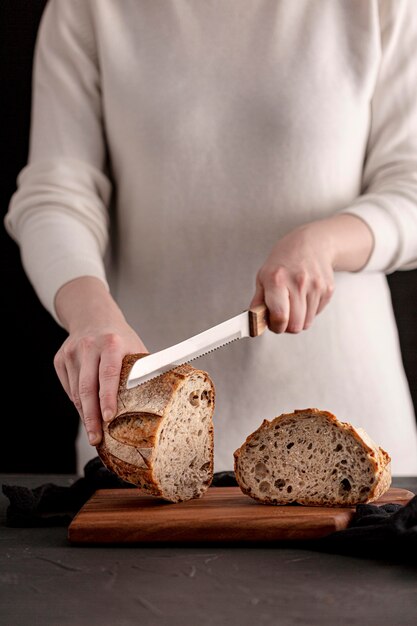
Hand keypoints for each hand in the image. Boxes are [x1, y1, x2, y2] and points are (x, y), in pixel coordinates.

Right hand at [53, 277, 147, 445]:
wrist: (92, 316)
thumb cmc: (119, 337)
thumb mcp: (134, 347)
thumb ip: (143, 369)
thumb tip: (165, 394)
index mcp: (111, 343)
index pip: (108, 374)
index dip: (108, 398)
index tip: (109, 418)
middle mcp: (88, 346)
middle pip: (87, 388)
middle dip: (92, 417)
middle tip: (97, 439)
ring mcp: (71, 353)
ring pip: (76, 392)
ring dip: (85, 414)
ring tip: (94, 432)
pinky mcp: (60, 360)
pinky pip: (69, 388)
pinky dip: (78, 403)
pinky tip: (87, 412)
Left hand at [250, 214, 373, 332]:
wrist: (311, 244)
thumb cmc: (284, 260)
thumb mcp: (263, 276)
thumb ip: (258, 302)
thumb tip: (253, 324)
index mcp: (277, 280)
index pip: (280, 317)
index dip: (275, 327)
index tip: (273, 324)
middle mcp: (298, 282)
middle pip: (295, 326)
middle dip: (286, 326)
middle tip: (282, 316)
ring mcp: (315, 286)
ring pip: (307, 323)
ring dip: (298, 319)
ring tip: (292, 303)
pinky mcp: (328, 290)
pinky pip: (316, 314)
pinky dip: (309, 311)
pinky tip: (304, 296)